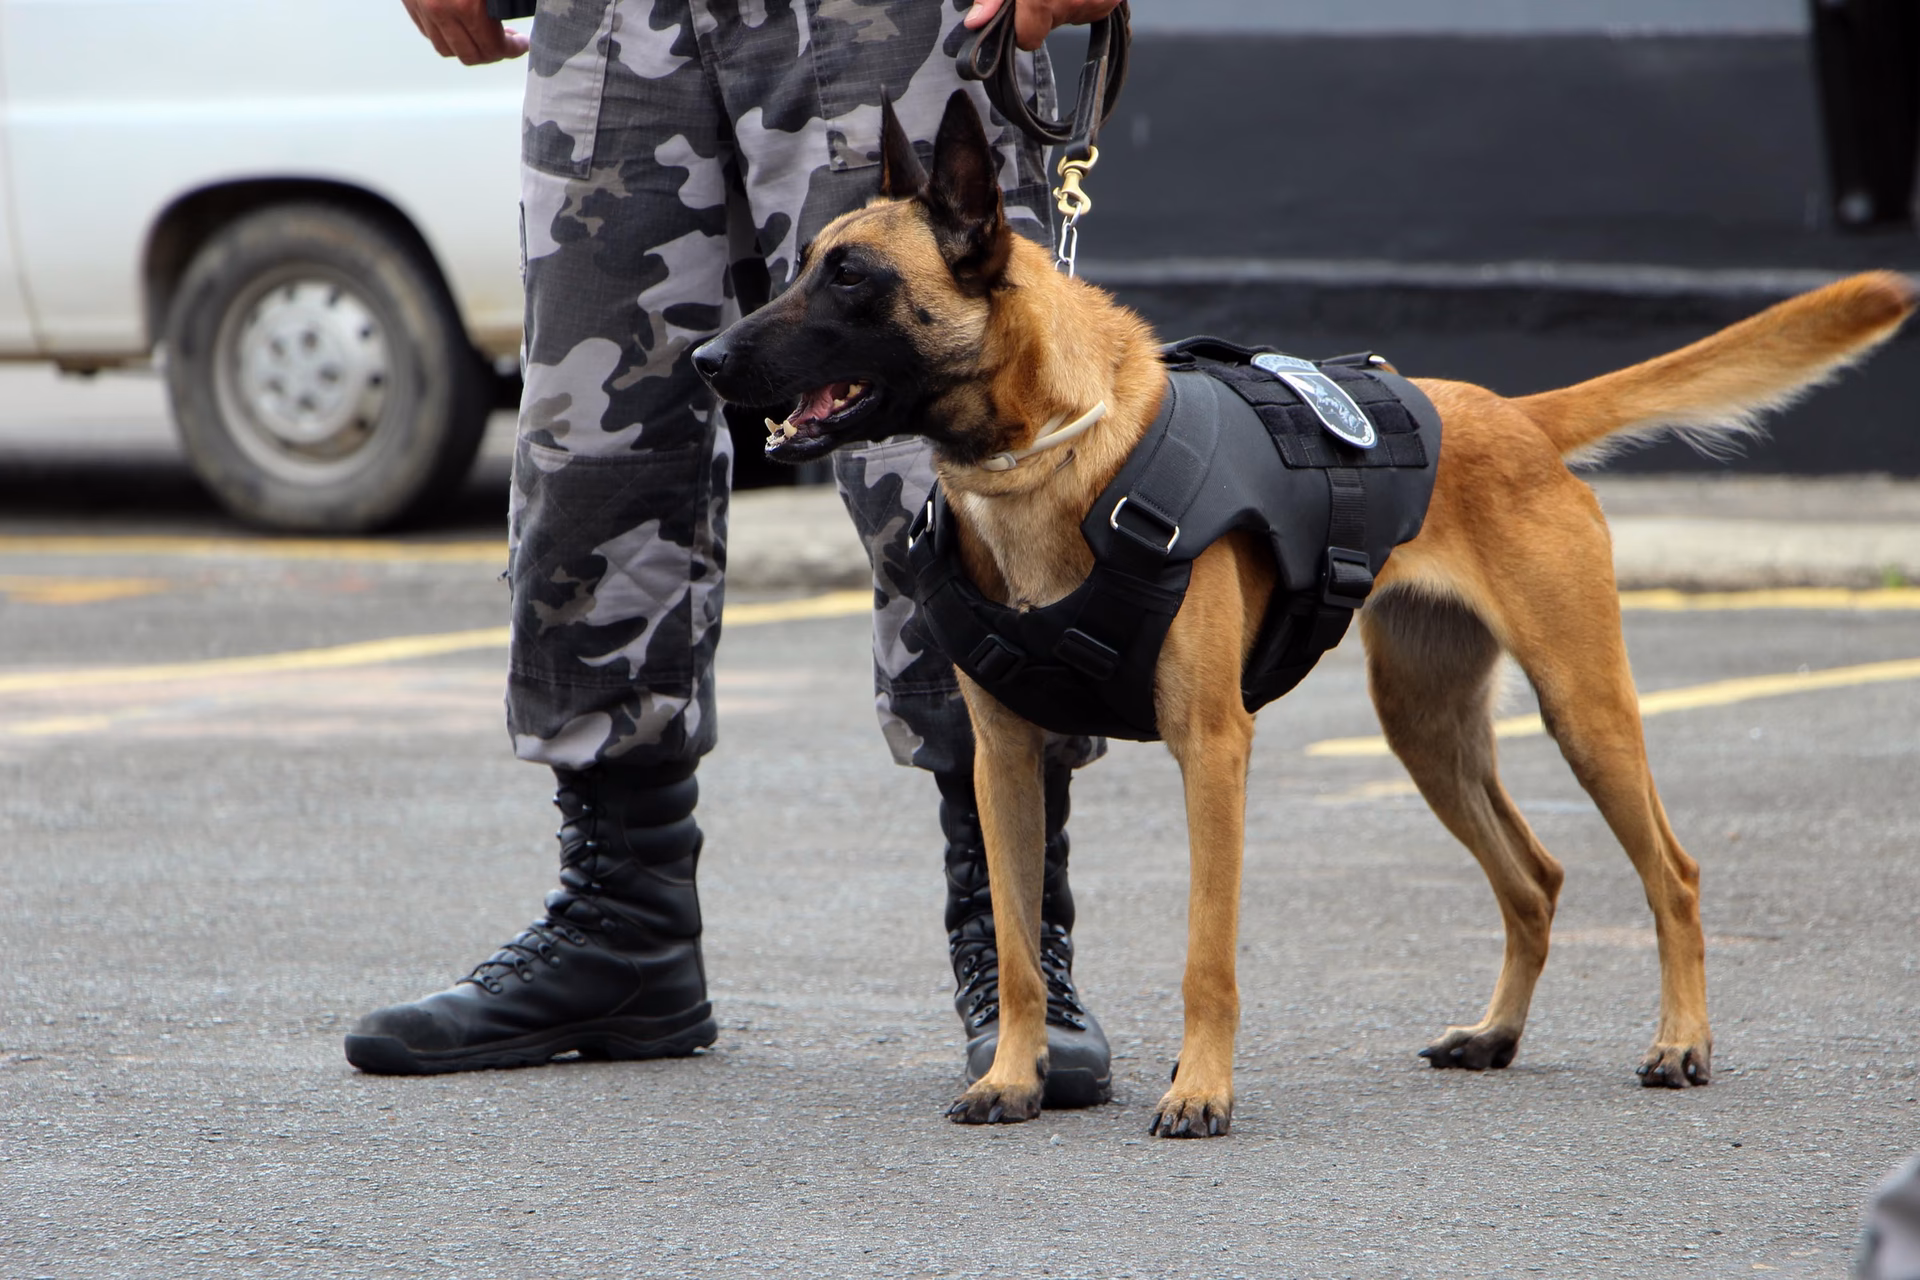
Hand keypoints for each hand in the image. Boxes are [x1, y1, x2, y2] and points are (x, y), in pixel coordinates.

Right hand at [400, 0, 529, 64]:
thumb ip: (501, 5)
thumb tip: (516, 21)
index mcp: (469, 5)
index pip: (494, 47)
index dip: (513, 49)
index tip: (522, 44)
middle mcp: (443, 11)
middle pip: (471, 56)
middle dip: (492, 54)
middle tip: (506, 43)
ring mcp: (423, 8)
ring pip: (446, 49)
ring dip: (468, 48)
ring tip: (483, 36)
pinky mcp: (409, 2)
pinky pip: (428, 32)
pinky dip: (446, 35)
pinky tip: (460, 25)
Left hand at [963, 0, 1122, 52]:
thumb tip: (975, 23)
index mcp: (1043, 0)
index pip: (1028, 39)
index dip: (1021, 28)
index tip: (1019, 13)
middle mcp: (1076, 3)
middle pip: (1051, 25)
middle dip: (1045, 9)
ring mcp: (1100, 2)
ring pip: (1074, 16)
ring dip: (1066, 1)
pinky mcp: (1114, 1)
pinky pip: (1097, 9)